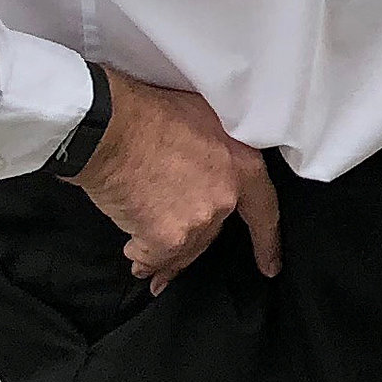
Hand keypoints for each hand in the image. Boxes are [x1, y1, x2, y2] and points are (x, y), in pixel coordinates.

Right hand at [68, 69, 279, 292]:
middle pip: (212, 231)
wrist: (111, 128)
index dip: (267, 243)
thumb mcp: (207, 118)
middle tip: (170, 235)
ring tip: (146, 254)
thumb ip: (220, 149)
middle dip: (192, 235)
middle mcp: (225, 198)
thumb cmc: (152, 114)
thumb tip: (215, 164)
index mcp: (243, 165)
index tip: (270, 267)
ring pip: (184, 249)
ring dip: (165, 254)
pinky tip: (132, 251)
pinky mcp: (166, 239)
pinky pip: (154, 258)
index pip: (264, 211)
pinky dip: (142, 257)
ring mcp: (197, 221)